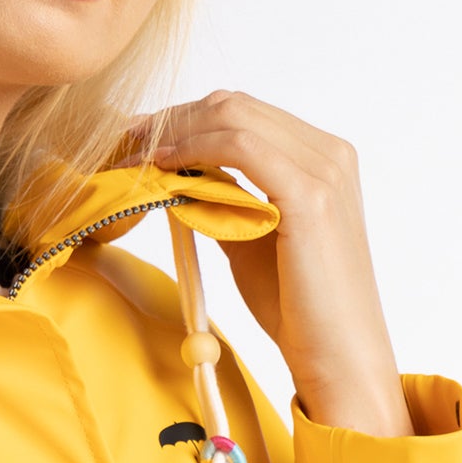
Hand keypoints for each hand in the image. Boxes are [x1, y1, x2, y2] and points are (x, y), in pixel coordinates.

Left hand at [150, 92, 412, 436]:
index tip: (137, 138)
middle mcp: (329, 153)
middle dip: (172, 118)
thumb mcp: (251, 238)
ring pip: (234, 116)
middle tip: (124, 140)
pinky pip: (240, 148)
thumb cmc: (297, 308)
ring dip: (175, 132)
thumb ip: (225, 199)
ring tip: (134, 155)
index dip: (184, 119)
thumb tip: (179, 175)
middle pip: (235, 105)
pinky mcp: (310, 195)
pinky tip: (165, 166)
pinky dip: (195, 149)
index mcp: (323, 157)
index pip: (243, 113)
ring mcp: (324, 170)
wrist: (337, 357)